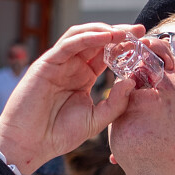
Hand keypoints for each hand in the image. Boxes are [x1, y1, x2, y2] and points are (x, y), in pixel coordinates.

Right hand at [0, 23, 143, 172]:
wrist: (29, 144)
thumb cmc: (58, 134)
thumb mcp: (96, 120)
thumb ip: (116, 103)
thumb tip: (132, 80)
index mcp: (83, 78)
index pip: (106, 55)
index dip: (124, 48)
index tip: (145, 44)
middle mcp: (72, 67)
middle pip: (97, 41)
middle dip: (119, 33)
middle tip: (139, 30)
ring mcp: (59, 63)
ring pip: (83, 36)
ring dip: (104, 31)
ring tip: (124, 32)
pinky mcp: (46, 63)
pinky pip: (69, 44)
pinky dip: (87, 37)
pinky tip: (105, 37)